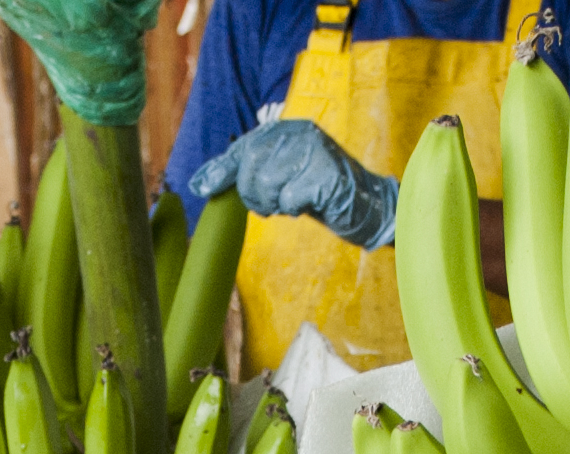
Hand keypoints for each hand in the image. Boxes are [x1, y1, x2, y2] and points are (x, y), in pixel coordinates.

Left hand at [187, 118, 397, 249]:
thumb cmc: (320, 192)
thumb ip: (249, 172)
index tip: (201, 187)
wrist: (368, 205)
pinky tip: (310, 204)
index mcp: (288, 129)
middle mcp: (300, 132)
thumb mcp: (282, 176)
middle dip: (252, 193)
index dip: (221, 169)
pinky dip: (295, 208)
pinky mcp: (327, 173)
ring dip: (274, 202)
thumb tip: (202, 181)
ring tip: (293, 202)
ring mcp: (315, 150)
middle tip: (269, 205)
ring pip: (267, 182)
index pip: (244, 146)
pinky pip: (290, 198)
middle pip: (250, 164)